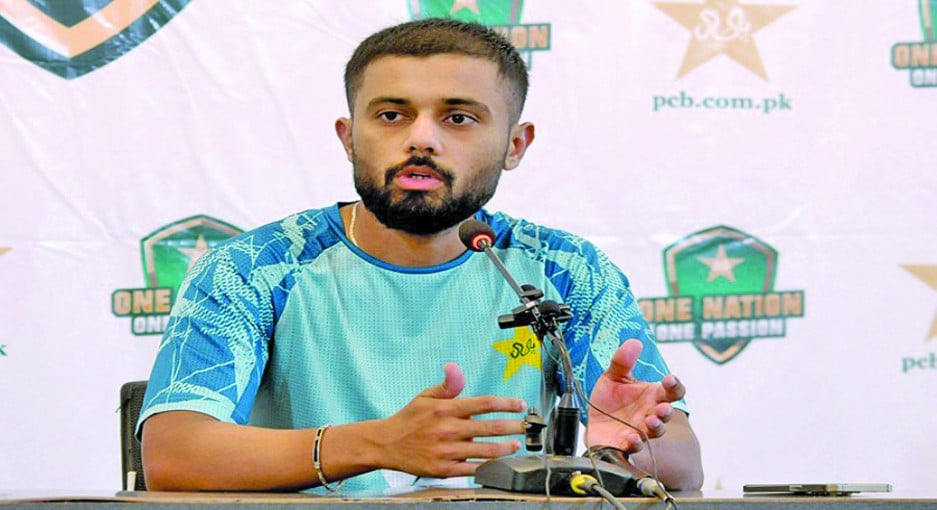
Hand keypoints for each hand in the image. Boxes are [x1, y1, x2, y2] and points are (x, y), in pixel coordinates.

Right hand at [377, 363, 526, 476]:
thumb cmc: (410, 419)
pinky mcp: (444, 469)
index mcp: (446, 409)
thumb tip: (455, 367)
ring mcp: (447, 451)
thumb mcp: (426, 396)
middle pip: (490, 428)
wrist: (387, 445)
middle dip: (513, 426)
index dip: (507, 403)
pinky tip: (499, 463)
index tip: (520, 404)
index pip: (484, 403)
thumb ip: (447, 385)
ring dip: (506, 448)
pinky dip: (489, 467)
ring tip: (517, 445)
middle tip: (526, 426)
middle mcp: (448, 430)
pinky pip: (472, 469)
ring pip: (485, 450)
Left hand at [586, 339, 685, 454]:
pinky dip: (636, 443)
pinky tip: (633, 438)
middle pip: (666, 414)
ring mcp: (640, 430)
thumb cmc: (610, 399)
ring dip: (656, 426)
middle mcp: (650, 413)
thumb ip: (622, 361)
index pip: (672, 391)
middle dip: (666, 411)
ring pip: (655, 431)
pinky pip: (635, 446)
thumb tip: (634, 342)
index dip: (675, 385)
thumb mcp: (613, 376)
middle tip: (663, 408)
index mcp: (652, 395)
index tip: (670, 379)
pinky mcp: (626, 444)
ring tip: (651, 421)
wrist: (594, 421)